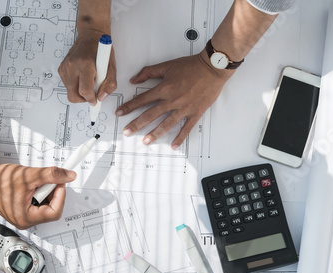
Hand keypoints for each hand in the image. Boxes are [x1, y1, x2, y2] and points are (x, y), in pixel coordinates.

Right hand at [0, 146, 76, 229]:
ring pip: (45, 206)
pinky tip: (31, 185)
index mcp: (26, 218)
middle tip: (48, 180)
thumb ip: (52, 175)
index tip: (60, 183)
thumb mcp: (30, 175)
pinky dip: (39, 193)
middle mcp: (24, 220)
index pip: (55, 212)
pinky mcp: (21, 211)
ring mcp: (22, 216)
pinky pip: (37, 204)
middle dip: (52, 192)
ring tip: (35, 182)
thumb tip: (68, 176)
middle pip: (51, 209)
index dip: (60, 196)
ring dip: (45, 192)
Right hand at [58, 29, 116, 104]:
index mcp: (85, 65)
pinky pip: (67, 85)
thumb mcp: (111, 68)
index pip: (85, 91)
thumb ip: (109, 85)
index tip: (95, 101)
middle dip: (83, 99)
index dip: (91, 99)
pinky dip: (75, 86)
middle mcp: (72, 66)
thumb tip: (101, 98)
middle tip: (92, 95)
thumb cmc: (101, 50)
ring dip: (79, 92)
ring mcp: (65, 67)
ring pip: (69, 91)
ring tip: (88, 82)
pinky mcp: (61, 68)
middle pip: (73, 95)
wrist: (90, 35)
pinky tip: (82, 78)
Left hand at [116, 53, 233, 148]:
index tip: (120, 113)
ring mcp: (184, 108)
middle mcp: (172, 100)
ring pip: (166, 124)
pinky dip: (180, 138)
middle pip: (150, 114)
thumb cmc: (192, 65)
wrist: (213, 68)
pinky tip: (173, 145)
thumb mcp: (167, 65)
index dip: (129, 107)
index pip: (142, 100)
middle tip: (127, 132)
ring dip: (154, 134)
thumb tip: (134, 79)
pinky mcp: (195, 113)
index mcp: (164, 88)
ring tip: (145, 141)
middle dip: (136, 124)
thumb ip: (149, 72)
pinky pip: (186, 128)